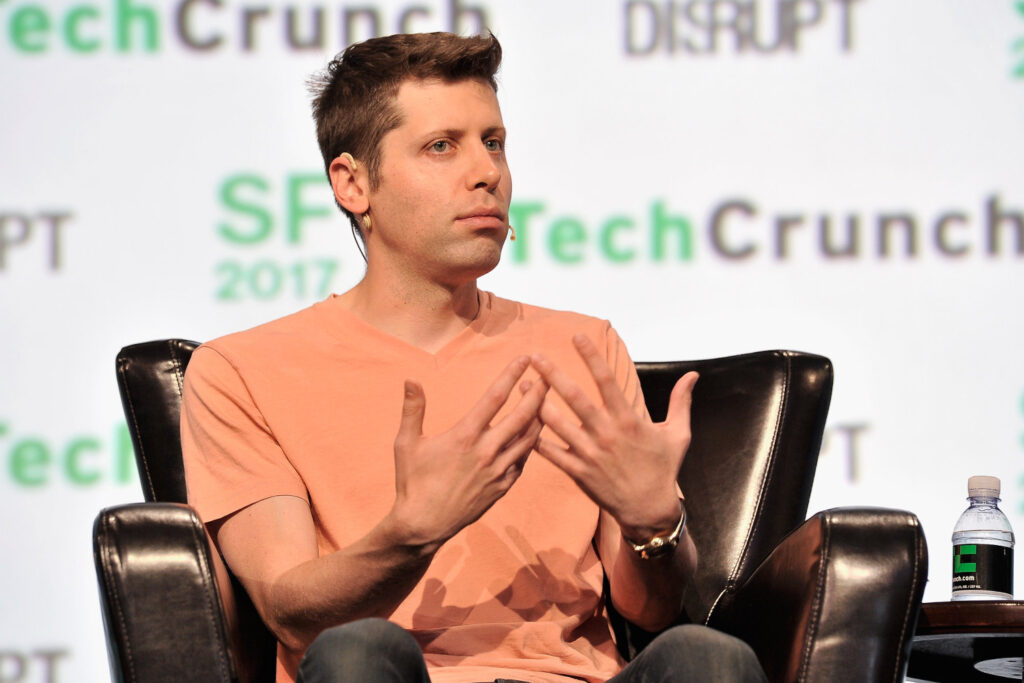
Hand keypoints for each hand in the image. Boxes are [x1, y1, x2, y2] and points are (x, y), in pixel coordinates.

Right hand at [390, 356, 547, 547]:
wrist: (424, 526)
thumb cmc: (412, 483)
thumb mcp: (406, 444)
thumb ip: (413, 410)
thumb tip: (411, 380)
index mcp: (465, 436)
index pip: (495, 397)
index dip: (511, 374)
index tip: (524, 358)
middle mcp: (486, 451)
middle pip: (522, 415)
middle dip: (539, 392)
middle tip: (548, 374)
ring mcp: (498, 470)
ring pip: (530, 438)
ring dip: (539, 416)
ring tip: (545, 400)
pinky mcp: (503, 487)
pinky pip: (524, 460)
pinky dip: (531, 443)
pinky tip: (533, 433)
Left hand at [530, 335, 697, 539]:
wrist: (650, 510)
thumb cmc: (664, 470)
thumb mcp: (678, 434)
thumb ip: (681, 402)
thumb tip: (693, 375)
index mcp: (628, 420)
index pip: (607, 381)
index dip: (591, 357)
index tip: (576, 337)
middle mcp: (607, 434)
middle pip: (575, 399)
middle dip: (553, 375)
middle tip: (534, 356)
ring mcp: (590, 454)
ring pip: (557, 424)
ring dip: (537, 402)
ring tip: (523, 383)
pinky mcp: (578, 472)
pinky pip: (551, 453)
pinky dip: (536, 438)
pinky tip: (521, 422)